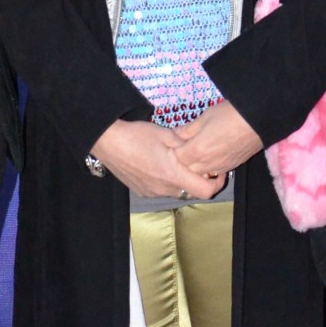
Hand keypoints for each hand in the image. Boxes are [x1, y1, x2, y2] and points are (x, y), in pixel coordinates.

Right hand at [89, 119, 219, 199]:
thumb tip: (201, 149)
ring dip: (181, 181)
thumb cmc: (137, 135)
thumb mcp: (167, 134)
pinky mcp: (142, 192)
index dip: (217, 183)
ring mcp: (152, 192)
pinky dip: (167, 182)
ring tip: (176, 163)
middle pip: (191, 192)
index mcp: (173, 174)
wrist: (107, 142)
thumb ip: (187, 144)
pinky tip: (159, 167)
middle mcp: (164, 189)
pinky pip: (162, 191)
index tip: (218, 172)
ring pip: (176, 192)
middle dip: (198, 179)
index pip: (205, 191)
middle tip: (198, 163)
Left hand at [175, 101, 262, 177]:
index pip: (175, 159)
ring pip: (199, 176)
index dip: (171, 151)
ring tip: (193, 155)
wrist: (259, 120)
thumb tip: (174, 135)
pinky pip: (212, 174)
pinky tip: (207, 158)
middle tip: (180, 150)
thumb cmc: (230, 114)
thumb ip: (188, 130)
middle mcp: (206, 164)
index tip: (171, 143)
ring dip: (193, 168)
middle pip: (185, 171)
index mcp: (197, 150)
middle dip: (180, 162)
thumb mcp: (205, 117)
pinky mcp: (229, 168)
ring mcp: (219, 168)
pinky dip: (206, 169)